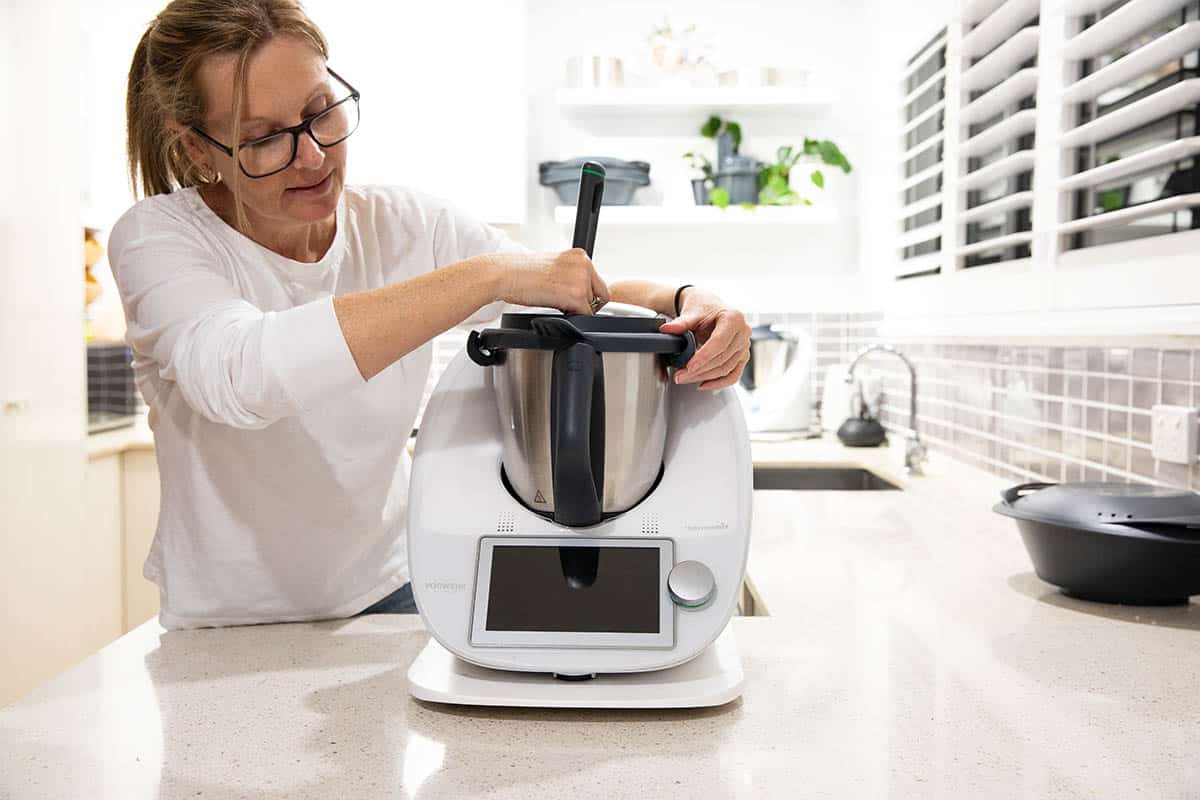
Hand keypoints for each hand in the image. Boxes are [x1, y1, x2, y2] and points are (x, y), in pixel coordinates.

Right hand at [490, 248, 608, 314]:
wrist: (504, 274)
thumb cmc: (520, 272)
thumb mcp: (553, 265)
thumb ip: (571, 274)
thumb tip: (580, 290)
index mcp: (580, 255)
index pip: (596, 280)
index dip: (586, 293)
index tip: (574, 298)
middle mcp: (584, 264)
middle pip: (600, 294)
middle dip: (585, 303)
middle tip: (564, 304)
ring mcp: (582, 279)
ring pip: (592, 306)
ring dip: (576, 310)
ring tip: (554, 302)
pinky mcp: (576, 295)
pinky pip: (585, 316)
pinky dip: (573, 318)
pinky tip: (555, 308)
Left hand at [658, 287, 750, 390]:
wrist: (710, 307)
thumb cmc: (704, 308)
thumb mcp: (691, 313)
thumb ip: (680, 323)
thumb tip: (667, 330)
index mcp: (733, 318)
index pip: (719, 343)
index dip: (704, 357)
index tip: (689, 366)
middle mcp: (743, 332)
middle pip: (722, 358)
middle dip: (700, 370)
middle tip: (680, 376)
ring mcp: (744, 346)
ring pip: (726, 369)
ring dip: (705, 377)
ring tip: (686, 378)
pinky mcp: (742, 356)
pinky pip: (733, 375)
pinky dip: (719, 383)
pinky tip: (703, 385)